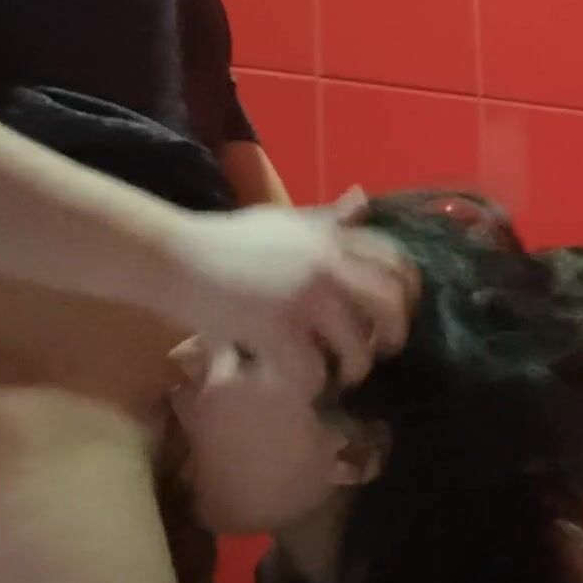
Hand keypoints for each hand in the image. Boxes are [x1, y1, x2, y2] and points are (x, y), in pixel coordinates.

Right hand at [167, 188, 417, 386]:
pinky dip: (312, 383)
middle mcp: (327, 264)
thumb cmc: (226, 240)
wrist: (173, 257)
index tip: (403, 310)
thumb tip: (362, 199)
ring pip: (356, 346)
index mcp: (331, 236)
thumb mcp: (284, 221)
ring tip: (344, 375)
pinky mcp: (276, 330)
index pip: (395, 260)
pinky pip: (312, 369)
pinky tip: (305, 383)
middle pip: (390, 304)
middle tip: (382, 349)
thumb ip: (327, 219)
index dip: (409, 291)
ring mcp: (304, 298)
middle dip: (394, 334)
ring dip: (355, 368)